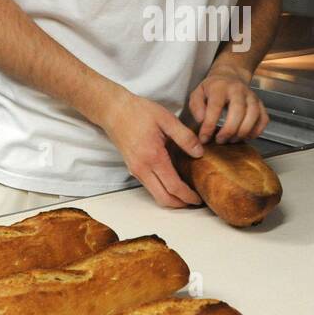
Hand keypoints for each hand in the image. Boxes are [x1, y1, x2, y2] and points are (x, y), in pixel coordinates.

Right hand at [98, 89, 203, 208]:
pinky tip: (174, 181)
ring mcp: (135, 170)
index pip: (173, 187)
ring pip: (155, 195)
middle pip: (163, 198)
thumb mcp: (166, 119)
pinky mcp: (133, 168)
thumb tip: (199, 153)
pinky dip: (163, 190)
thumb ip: (185, 137)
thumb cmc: (139, 112)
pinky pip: (150, 186)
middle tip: (196, 202)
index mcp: (153, 157)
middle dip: (180, 204)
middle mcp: (142, 168)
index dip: (188, 196)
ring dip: (172, 198)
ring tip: (188, 193)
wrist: (113, 110)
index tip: (199, 198)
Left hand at [188, 67, 268, 143]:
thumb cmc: (213, 88)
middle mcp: (238, 90)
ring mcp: (251, 96)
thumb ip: (196, 106)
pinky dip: (256, 131)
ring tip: (231, 140)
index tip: (204, 138)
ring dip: (242, 132)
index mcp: (220, 87)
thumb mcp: (198, 93)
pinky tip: (245, 136)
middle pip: (238, 111)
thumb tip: (201, 120)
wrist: (230, 76)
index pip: (216, 107)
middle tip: (220, 140)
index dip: (209, 125)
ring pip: (253, 115)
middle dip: (229, 130)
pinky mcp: (260, 104)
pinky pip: (263, 119)